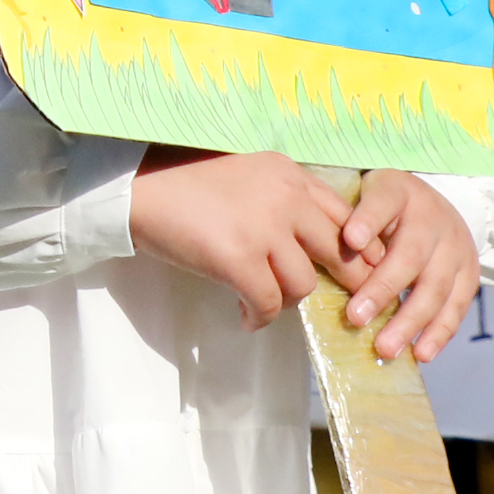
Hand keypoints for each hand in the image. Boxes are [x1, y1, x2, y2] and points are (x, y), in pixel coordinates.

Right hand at [128, 148, 350, 332]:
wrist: (133, 189)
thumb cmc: (181, 182)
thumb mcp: (244, 174)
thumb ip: (281, 196)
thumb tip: (312, 239)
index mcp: (288, 174)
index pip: (345, 216)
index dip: (359, 248)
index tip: (360, 269)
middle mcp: (285, 197)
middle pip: (338, 252)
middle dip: (347, 282)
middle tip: (349, 303)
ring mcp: (264, 229)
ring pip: (303, 283)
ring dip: (288, 301)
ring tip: (266, 304)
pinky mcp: (238, 259)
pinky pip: (268, 303)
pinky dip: (259, 318)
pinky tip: (246, 319)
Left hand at [326, 170, 481, 361]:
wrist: (435, 203)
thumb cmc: (385, 206)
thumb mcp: (364, 195)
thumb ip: (346, 217)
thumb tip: (326, 251)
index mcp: (399, 193)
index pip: (383, 202)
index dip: (368, 221)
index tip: (350, 239)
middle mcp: (433, 220)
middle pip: (409, 257)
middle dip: (383, 290)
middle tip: (355, 318)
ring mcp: (456, 249)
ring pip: (435, 288)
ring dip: (410, 321)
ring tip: (385, 347)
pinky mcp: (470, 274)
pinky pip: (456, 307)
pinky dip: (439, 332)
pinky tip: (421, 353)